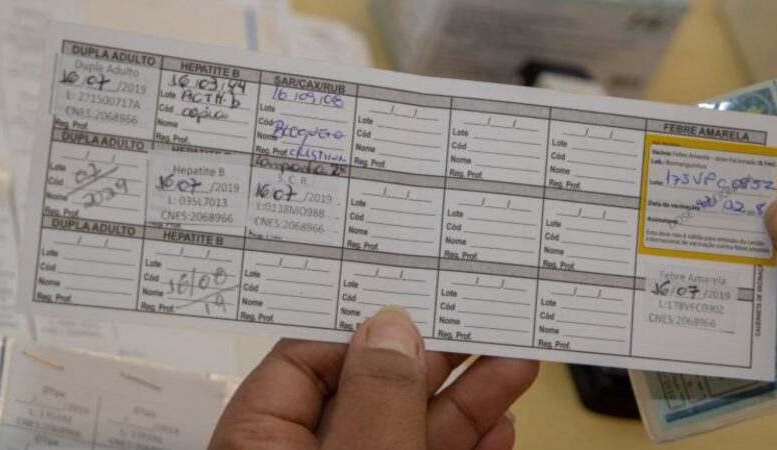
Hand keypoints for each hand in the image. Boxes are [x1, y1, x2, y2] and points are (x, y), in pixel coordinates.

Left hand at [209, 306, 538, 449]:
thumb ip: (373, 401)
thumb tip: (389, 330)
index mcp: (261, 443)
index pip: (305, 358)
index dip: (362, 325)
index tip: (412, 296)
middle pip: (372, 390)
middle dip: (435, 356)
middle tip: (481, 317)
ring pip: (411, 429)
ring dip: (468, 398)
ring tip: (515, 362)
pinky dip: (466, 444)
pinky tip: (498, 425)